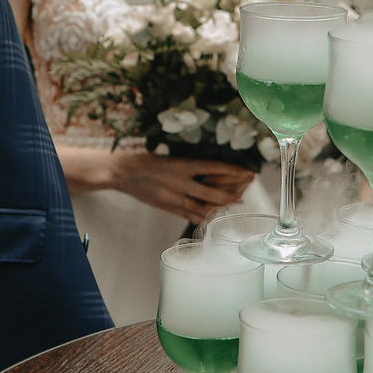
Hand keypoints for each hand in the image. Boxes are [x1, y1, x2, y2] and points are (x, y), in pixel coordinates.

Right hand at [110, 152, 251, 225]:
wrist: (124, 173)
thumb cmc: (147, 160)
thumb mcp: (170, 155)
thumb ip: (190, 164)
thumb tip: (214, 169)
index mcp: (181, 164)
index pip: (215, 168)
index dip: (234, 171)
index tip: (248, 171)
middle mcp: (181, 182)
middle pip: (215, 192)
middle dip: (235, 190)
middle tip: (247, 186)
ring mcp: (175, 198)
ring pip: (207, 206)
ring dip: (225, 204)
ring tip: (238, 200)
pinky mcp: (170, 208)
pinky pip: (193, 216)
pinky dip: (208, 216)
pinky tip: (219, 215)